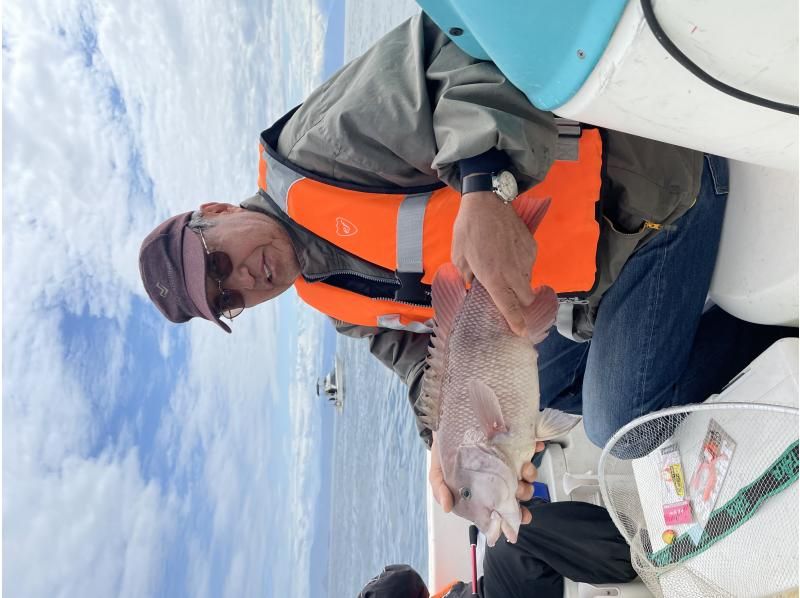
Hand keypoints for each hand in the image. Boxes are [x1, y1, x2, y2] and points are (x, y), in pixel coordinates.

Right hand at [430, 439, 545, 525]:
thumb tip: (447, 507)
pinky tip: (536, 445)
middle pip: (519, 491)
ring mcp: (508, 459)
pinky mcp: (513, 441)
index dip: (515, 514)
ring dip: (530, 473)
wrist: (445, 422)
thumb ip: (440, 489)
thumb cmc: (445, 451)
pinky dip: (536, 447)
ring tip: (525, 468)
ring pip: (527, 472)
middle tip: (519, 489)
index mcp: (485, 489)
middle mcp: (499, 476)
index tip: (522, 516)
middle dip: (524, 493)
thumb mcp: (438, 471)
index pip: (503, 506)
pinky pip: (530, 446)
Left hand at [452, 191, 537, 335]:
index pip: (509, 307)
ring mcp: (526, 258)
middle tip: (507, 295)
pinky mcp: (532, 246)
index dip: (516, 322)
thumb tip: (472, 285)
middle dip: (520, 302)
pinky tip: (509, 253)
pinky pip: (530, 263)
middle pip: (526, 298)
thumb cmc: (468, 229)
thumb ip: (467, 275)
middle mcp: (513, 271)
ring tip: (503, 267)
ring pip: (528, 279)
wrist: (486, 200)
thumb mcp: (459, 256)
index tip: (522, 332)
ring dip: (519, 281)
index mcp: (493, 278)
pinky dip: (522, 264)